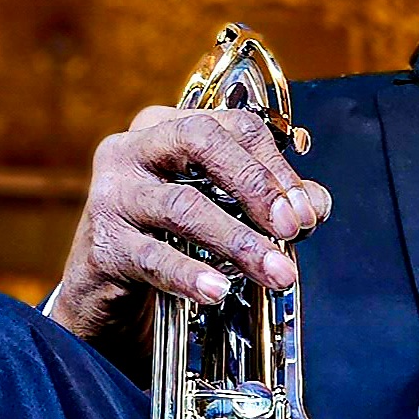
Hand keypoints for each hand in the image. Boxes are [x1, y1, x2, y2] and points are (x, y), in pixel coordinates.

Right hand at [50, 104, 332, 343]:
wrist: (105, 291)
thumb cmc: (167, 238)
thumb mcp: (219, 211)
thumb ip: (270, 203)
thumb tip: (314, 205)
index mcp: (167, 128)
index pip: (232, 126)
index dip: (275, 166)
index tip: (304, 212)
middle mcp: (134, 150)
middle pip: (200, 141)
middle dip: (254, 184)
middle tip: (290, 228)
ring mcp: (113, 195)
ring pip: (182, 206)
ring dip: (237, 241)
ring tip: (274, 272)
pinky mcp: (104, 244)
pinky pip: (153, 257)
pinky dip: (190, 275)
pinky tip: (218, 289)